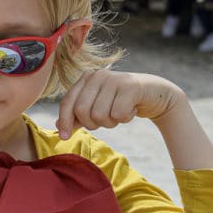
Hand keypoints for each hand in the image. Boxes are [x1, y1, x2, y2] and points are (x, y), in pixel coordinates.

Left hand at [56, 69, 183, 138]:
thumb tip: (58, 126)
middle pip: (82, 112)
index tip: (64, 137)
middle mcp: (98, 75)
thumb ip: (77, 115)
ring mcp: (114, 79)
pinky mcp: (130, 87)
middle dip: (93, 123)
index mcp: (86, 78)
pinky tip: (131, 110)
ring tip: (119, 113)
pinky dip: (124, 119)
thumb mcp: (96, 107)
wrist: (154, 94)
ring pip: (100, 115)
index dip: (64, 121)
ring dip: (110, 122)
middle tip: (106, 120)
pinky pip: (118, 115)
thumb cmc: (120, 101)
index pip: (67, 102)